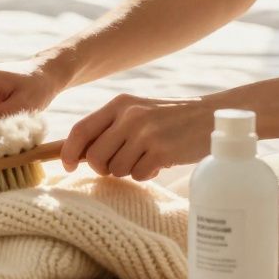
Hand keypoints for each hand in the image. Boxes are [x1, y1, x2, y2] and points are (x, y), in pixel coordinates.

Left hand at [61, 95, 214, 179]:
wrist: (211, 117)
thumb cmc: (169, 119)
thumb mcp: (138, 112)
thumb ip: (110, 127)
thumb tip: (78, 154)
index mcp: (119, 104)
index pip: (81, 130)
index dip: (68, 152)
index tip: (67, 166)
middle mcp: (130, 116)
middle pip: (95, 157)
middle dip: (103, 168)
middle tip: (122, 163)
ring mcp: (146, 133)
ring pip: (116, 169)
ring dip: (129, 170)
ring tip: (147, 157)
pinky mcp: (162, 150)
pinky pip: (139, 175)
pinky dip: (147, 174)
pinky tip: (160, 162)